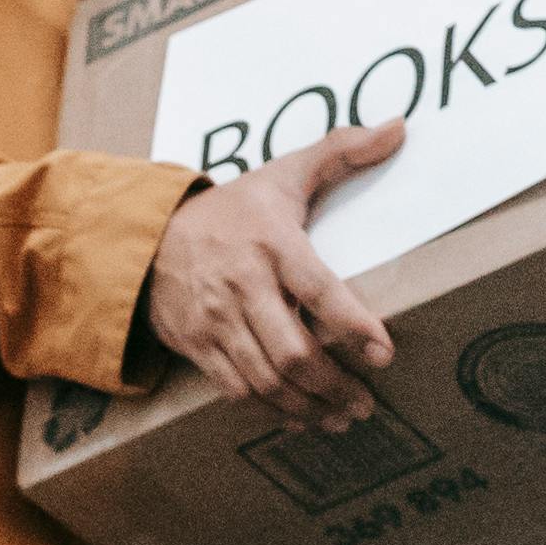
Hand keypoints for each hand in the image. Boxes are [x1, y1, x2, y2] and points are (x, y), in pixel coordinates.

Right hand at [142, 122, 403, 427]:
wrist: (147, 237)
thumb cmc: (231, 209)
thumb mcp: (281, 174)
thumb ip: (341, 151)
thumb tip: (398, 127)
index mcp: (271, 241)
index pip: (317, 289)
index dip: (352, 324)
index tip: (384, 352)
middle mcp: (243, 284)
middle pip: (292, 350)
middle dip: (334, 384)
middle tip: (366, 402)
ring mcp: (217, 319)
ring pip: (266, 378)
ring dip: (308, 406)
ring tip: (342, 418)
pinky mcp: (197, 344)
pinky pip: (236, 389)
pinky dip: (270, 409)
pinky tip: (299, 416)